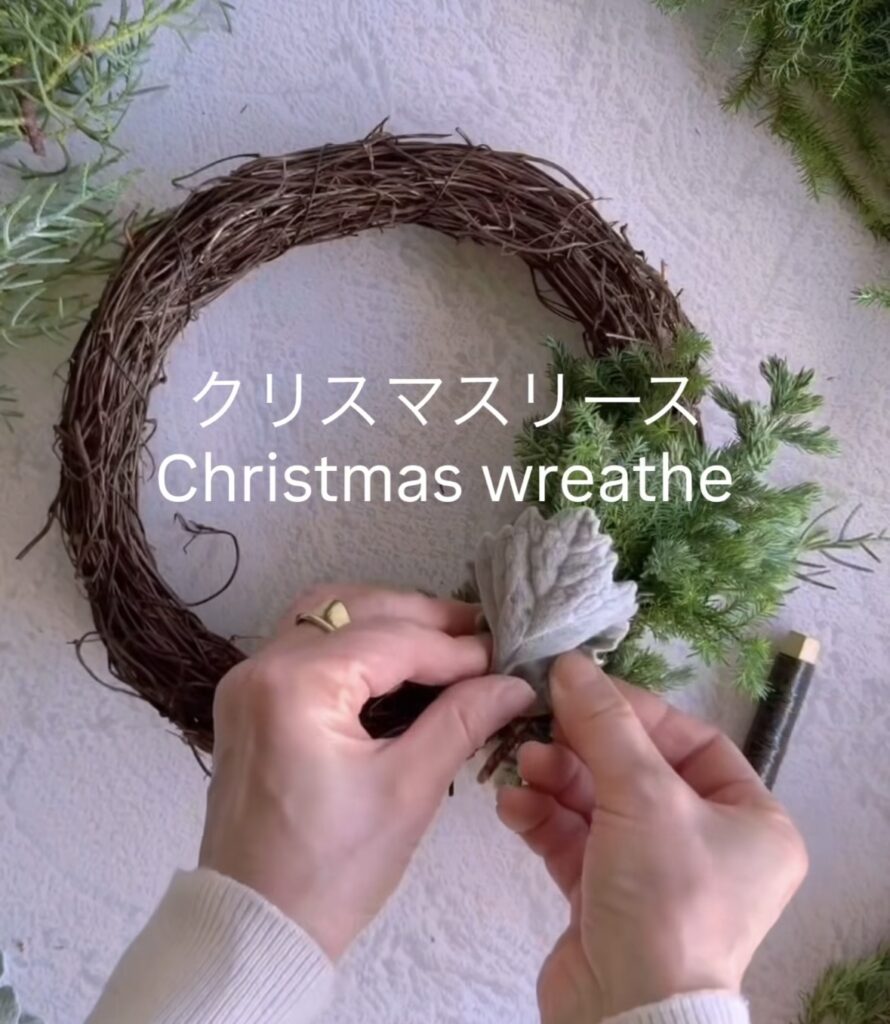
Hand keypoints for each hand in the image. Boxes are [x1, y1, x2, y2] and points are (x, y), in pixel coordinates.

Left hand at [199, 584, 534, 959]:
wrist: (257, 928)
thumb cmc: (332, 870)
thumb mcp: (408, 791)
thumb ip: (462, 721)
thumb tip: (514, 684)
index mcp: (295, 684)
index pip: (391, 640)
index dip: (454, 647)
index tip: (503, 657)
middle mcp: (261, 666)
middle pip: (354, 609)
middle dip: (420, 618)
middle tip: (479, 634)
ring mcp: (246, 681)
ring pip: (324, 615)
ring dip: (383, 618)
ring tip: (441, 638)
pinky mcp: (248, 701)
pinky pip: (305, 644)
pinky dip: (352, 640)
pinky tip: (394, 659)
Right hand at [496, 652, 807, 1022]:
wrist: (628, 1017)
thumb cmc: (665, 897)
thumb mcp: (642, 794)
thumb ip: (604, 723)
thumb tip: (569, 662)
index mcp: (750, 820)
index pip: (691, 741)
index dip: (636, 712)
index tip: (581, 689)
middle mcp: (708, 844)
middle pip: (636, 768)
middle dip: (584, 748)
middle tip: (541, 725)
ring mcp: (653, 871)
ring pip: (598, 802)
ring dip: (557, 779)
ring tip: (524, 766)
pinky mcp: (604, 895)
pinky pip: (574, 839)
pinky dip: (544, 819)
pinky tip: (514, 806)